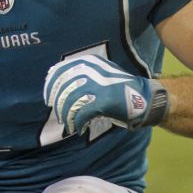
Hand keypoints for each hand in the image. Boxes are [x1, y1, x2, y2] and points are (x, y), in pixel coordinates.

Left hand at [42, 54, 168, 135]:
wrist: (144, 97)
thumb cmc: (119, 87)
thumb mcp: (100, 72)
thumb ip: (81, 73)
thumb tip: (54, 77)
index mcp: (89, 63)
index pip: (60, 71)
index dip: (50, 86)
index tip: (48, 98)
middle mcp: (92, 71)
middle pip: (63, 89)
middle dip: (57, 104)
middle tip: (59, 114)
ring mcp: (98, 86)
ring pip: (70, 103)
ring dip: (66, 116)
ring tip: (68, 123)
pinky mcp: (103, 101)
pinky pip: (81, 114)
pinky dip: (77, 124)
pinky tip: (79, 129)